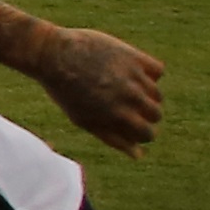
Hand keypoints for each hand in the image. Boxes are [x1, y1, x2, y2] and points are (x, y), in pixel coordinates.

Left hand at [26, 21, 163, 156]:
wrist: (51, 55)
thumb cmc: (65, 91)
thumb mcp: (84, 120)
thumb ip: (113, 138)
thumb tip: (139, 154)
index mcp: (118, 116)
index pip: (148, 134)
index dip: (141, 132)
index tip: (132, 125)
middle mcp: (130, 97)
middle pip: (156, 114)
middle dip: (145, 114)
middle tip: (125, 105)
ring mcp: (134, 76)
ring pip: (157, 93)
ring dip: (146, 94)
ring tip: (122, 88)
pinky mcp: (134, 56)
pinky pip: (158, 70)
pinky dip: (149, 72)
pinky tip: (131, 72)